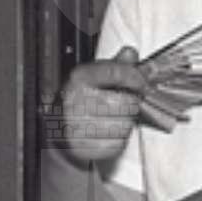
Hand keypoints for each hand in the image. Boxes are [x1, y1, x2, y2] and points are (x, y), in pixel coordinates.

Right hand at [61, 47, 182, 160]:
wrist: (60, 129)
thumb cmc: (81, 100)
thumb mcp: (94, 77)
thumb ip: (115, 66)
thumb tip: (131, 53)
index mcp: (80, 78)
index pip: (116, 72)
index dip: (135, 78)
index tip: (142, 83)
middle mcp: (78, 101)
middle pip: (127, 102)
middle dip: (131, 103)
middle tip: (124, 104)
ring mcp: (82, 126)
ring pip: (126, 124)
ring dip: (126, 122)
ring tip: (113, 118)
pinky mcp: (88, 147)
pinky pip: (120, 143)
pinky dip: (119, 139)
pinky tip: (108, 132)